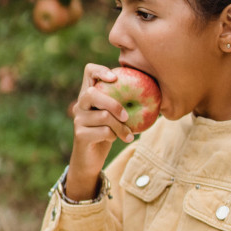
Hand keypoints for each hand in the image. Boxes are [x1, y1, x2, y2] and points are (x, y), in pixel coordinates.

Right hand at [66, 64, 133, 199]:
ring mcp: (78, 119)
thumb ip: (123, 103)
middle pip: (93, 94)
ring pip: (104, 117)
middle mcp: (80, 104)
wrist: (91, 159)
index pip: (89, 71)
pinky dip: (114, 136)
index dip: (101, 70)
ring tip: (127, 134)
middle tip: (127, 116)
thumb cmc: (107, 134)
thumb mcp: (115, 117)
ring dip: (120, 127)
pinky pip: (104, 132)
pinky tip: (114, 139)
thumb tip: (152, 93)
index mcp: (89, 94)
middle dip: (114, 104)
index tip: (115, 78)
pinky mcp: (80, 134)